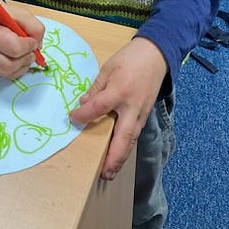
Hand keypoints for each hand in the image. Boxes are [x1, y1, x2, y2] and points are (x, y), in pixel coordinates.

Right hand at [0, 1, 44, 78]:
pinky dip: (20, 69)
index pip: (13, 48)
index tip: (33, 40)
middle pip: (9, 65)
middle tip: (32, 50)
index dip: (28, 46)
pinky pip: (8, 75)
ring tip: (27, 53)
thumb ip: (35, 28)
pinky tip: (21, 58)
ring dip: (24, 65)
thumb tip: (38, 46)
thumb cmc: (6, 18)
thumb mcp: (24, 15)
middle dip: (26, 58)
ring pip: (9, 73)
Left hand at [69, 37, 167, 180]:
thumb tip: (83, 104)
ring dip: (121, 158)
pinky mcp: (145, 114)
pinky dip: (127, 146)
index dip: (83, 116)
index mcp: (120, 91)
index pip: (97, 108)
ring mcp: (141, 112)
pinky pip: (135, 134)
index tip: (72, 119)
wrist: (156, 54)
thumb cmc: (130, 58)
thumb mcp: (108, 68)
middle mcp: (132, 106)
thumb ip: (96, 88)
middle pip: (123, 137)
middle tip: (103, 173)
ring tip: (110, 172)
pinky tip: (119, 154)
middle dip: (114, 157)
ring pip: (131, 140)